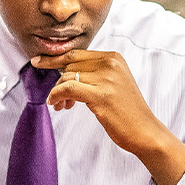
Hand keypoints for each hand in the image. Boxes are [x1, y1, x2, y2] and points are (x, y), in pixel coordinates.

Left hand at [31, 51, 184, 184]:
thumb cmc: (127, 110)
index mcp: (114, 57)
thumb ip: (94, 73)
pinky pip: (68, 89)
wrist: (145, 131)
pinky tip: (57, 104)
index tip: (38, 62)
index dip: (54, 58)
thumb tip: (64, 72)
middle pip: (69, 65)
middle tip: (57, 98)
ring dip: (58, 92)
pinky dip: (57, 96)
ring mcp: (107, 79)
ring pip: (66, 77)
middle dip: (58, 81)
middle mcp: (111, 63)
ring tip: (61, 105)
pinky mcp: (101, 96)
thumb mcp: (113, 83)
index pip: (76, 53)